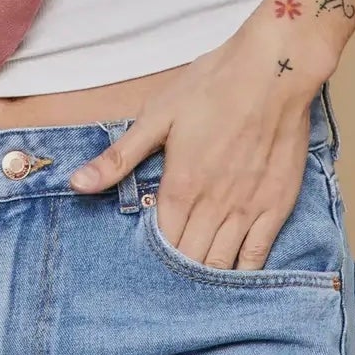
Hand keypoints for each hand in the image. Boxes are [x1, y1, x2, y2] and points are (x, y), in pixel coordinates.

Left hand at [67, 26, 324, 269]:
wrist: (274, 70)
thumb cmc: (212, 86)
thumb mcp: (157, 115)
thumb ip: (119, 157)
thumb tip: (77, 183)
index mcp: (180, 186)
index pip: (161, 242)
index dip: (151, 255)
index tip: (143, 261)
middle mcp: (214, 206)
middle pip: (190, 260)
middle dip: (175, 273)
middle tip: (164, 279)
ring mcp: (248, 210)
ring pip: (221, 265)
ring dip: (205, 277)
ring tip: (192, 284)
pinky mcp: (277, 206)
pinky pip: (258, 257)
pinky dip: (242, 274)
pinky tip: (231, 279)